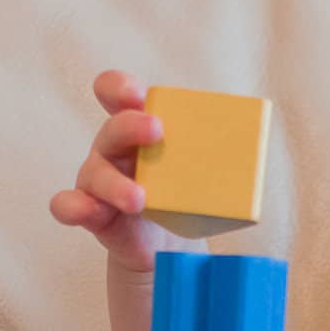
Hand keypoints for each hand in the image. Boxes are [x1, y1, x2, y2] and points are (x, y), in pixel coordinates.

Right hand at [49, 70, 207, 273]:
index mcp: (139, 128)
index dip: (119, 88)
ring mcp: (99, 179)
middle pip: (114, 130)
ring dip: (116, 184)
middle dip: (131, 126)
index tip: (135, 93)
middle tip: (156, 130)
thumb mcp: (203, 171)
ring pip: (96, 173)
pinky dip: (73, 207)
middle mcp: (114, 149)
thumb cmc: (184, 194)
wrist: (166, 242)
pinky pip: (69, 205)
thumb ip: (219, 154)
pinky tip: (85, 211)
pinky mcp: (93, 212)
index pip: (117, 94)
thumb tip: (260, 143)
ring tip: (138, 199)